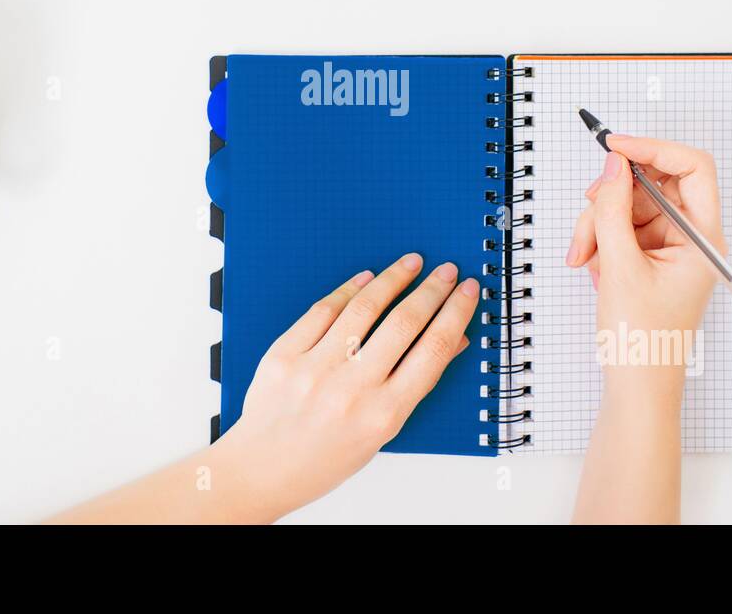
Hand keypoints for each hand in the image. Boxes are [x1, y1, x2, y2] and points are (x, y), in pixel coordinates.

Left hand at [217, 253, 479, 520]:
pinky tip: (367, 277)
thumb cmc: (326, 456)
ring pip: (364, 309)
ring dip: (394, 279)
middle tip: (447, 271)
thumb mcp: (382, 430)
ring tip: (411, 264)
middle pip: (404, 323)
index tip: (468, 293)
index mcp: (383, 414)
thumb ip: (414, 384)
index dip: (456, 314)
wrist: (263, 468)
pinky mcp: (285, 355)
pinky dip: (348, 289)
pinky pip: (322, 311)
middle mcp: (351, 389)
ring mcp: (315, 369)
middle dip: (432, 290)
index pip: (433, 350)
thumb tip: (452, 340)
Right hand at [566, 136, 724, 356]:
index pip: (692, 167)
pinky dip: (600, 242)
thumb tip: (613, 165)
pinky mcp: (649, 257)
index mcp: (704, 237)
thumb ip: (613, 209)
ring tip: (584, 260)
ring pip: (628, 206)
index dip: (654, 148)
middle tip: (588, 218)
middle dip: (612, 198)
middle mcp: (692, 236)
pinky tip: (594, 269)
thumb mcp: (619, 266)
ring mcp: (670, 246)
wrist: (636, 385)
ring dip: (598, 226)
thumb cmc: (643, 339)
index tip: (615, 147)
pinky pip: (621, 229)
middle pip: (652, 185)